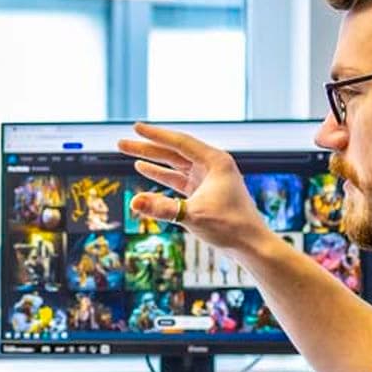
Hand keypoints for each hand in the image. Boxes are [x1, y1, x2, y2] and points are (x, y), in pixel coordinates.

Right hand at [116, 122, 279, 256]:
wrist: (250, 244)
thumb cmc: (230, 227)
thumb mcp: (193, 216)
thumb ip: (162, 208)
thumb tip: (133, 203)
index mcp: (215, 162)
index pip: (180, 143)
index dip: (155, 136)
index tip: (135, 128)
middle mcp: (212, 166)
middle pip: (174, 152)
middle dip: (147, 148)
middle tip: (122, 143)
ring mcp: (207, 179)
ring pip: (174, 165)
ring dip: (152, 160)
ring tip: (129, 154)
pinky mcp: (203, 192)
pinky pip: (178, 179)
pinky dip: (161, 175)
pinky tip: (144, 169)